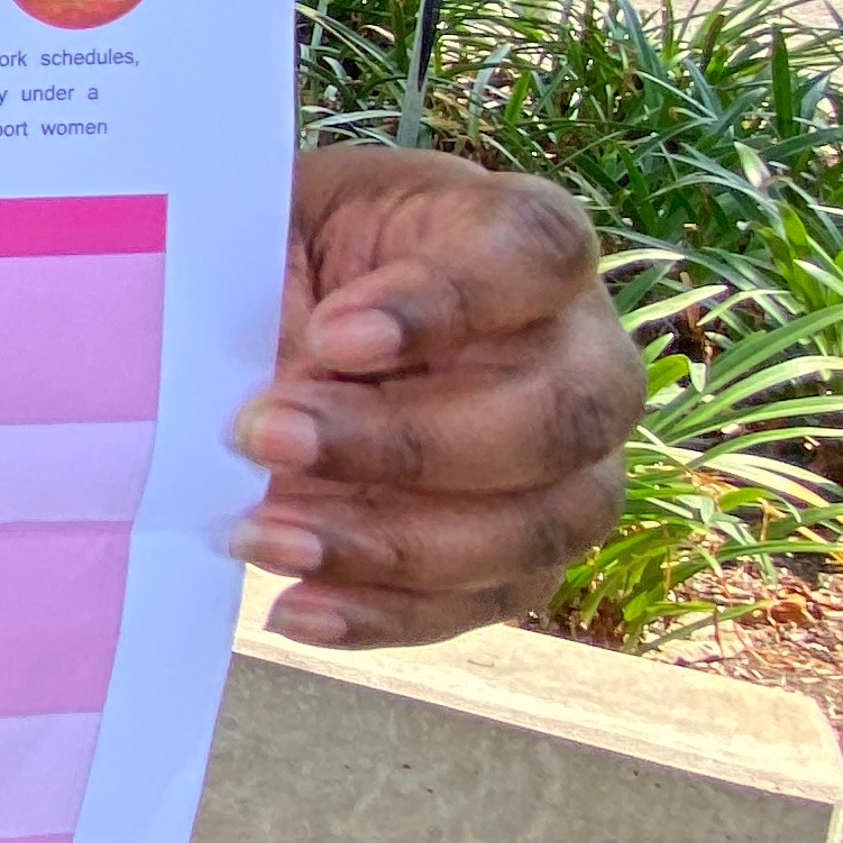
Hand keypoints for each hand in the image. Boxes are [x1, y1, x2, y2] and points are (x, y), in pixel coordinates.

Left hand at [227, 145, 644, 648]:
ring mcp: (573, 462)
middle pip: (558, 415)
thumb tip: (260, 374)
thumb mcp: (271, 228)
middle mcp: (582, 349)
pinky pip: (490, 599)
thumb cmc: (290, 253)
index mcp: (523, 237)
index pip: (537, 256)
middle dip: (407, 444)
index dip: (446, 302)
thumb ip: (271, 271)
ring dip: (393, 544)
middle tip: (263, 436)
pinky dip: (389, 613)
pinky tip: (294, 607)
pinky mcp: (529, 551)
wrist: (284, 326)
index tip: (330, 335)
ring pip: (542, 525)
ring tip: (261, 534)